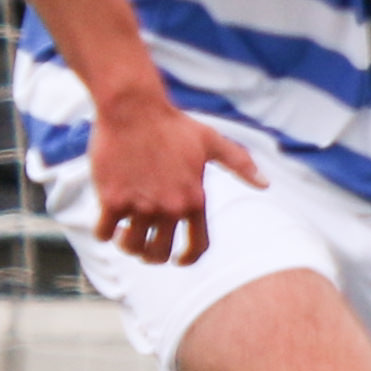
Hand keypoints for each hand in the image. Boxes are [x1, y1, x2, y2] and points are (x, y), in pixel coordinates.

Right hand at [89, 97, 264, 265]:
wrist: (135, 109)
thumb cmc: (173, 125)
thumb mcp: (213, 142)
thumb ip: (241, 165)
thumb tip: (266, 184)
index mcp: (195, 200)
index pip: (198, 246)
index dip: (187, 259)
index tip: (178, 260)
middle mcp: (170, 207)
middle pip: (160, 253)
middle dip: (153, 256)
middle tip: (145, 249)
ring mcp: (140, 206)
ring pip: (131, 246)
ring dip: (128, 245)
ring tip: (125, 236)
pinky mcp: (112, 199)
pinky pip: (104, 232)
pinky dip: (104, 232)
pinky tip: (106, 223)